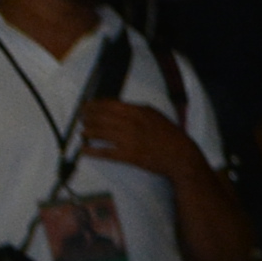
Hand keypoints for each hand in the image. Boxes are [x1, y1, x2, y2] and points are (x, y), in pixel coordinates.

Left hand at [79, 100, 204, 182]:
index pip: (109, 104)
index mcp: (137, 111)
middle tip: (82, 117)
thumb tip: (119, 107)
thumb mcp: (155, 115)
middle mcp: (130, 123)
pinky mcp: (127, 156)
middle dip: (88, 117)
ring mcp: (128, 140)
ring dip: (88, 131)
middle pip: (101, 117)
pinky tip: (84, 150)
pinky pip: (105, 153)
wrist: (180, 155)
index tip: (87, 105)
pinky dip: (92, 151)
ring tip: (83, 131)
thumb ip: (137, 109)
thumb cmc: (169, 134)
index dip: (95, 104)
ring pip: (100, 133)